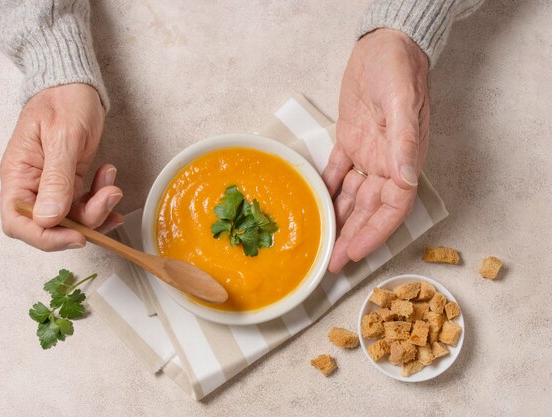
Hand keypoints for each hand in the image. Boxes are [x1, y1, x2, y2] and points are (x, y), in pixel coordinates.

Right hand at [0, 83, 123, 250]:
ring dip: (97, 209)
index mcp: (18, 175)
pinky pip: (85, 204)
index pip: (18, 223)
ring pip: (73, 217)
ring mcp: (52, 185)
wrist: (76, 83)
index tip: (76, 236)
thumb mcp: (63, 138)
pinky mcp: (71, 181)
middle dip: (82, 222)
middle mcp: (32, 185)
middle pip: (50, 225)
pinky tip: (111, 183)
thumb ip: (56, 179)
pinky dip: (101, 200)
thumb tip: (48, 218)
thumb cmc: (63, 100)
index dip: (44, 238)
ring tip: (112, 185)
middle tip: (106, 202)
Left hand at [323, 29, 429, 271]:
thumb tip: (407, 178)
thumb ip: (405, 142)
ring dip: (340, 220)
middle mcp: (387, 164)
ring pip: (352, 197)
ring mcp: (368, 154)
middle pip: (369, 211)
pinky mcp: (350, 141)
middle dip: (352, 237)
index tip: (354, 253)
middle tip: (333, 262)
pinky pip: (337, 173)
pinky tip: (318, 205)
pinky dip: (328, 190)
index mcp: (403, 161)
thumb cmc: (399, 70)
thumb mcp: (402, 103)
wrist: (384, 45)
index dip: (374, 234)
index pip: (392, 210)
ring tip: (323, 243)